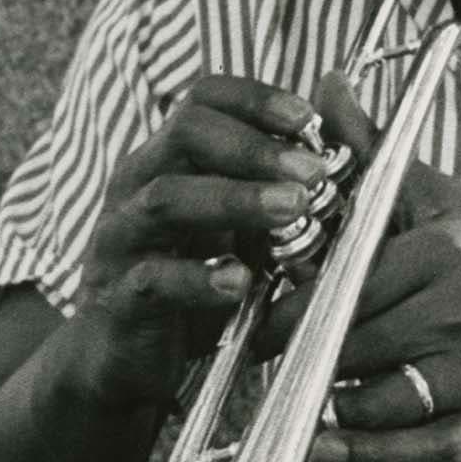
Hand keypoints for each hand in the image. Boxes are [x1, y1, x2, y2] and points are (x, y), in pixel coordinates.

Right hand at [70, 76, 329, 406]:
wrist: (123, 361)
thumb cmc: (190, 286)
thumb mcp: (238, 231)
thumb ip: (278, 190)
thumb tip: (340, 144)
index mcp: (166, 161)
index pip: (201, 101)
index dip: (255, 100)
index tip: (308, 118)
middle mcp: (137, 187)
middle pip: (185, 134)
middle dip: (255, 146)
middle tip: (313, 170)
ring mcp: (122, 240)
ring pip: (166, 198)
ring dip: (236, 199)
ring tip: (293, 208)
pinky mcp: (120, 298)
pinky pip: (154, 279)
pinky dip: (200, 279)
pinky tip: (241, 281)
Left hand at [266, 75, 460, 461]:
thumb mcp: (438, 200)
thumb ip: (373, 151)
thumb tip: (327, 82)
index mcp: (440, 248)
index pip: (338, 287)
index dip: (290, 316)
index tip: (266, 331)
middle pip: (348, 345)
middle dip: (305, 365)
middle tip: (277, 375)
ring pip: (376, 400)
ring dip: (333, 414)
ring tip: (310, 412)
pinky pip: (419, 449)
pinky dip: (369, 458)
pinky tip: (334, 454)